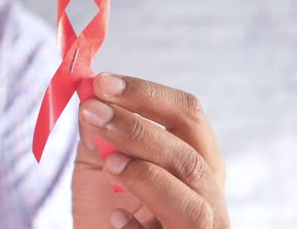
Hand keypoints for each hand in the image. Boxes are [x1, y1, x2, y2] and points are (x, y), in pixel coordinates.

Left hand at [72, 73, 228, 228]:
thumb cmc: (107, 203)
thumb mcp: (100, 163)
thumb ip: (98, 133)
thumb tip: (89, 96)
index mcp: (196, 157)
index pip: (187, 114)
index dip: (146, 94)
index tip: (102, 83)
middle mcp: (207, 192)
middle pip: (189, 156)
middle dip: (139, 129)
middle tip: (93, 111)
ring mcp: (199, 228)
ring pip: (191, 204)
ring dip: (147, 176)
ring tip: (109, 163)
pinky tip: (114, 218)